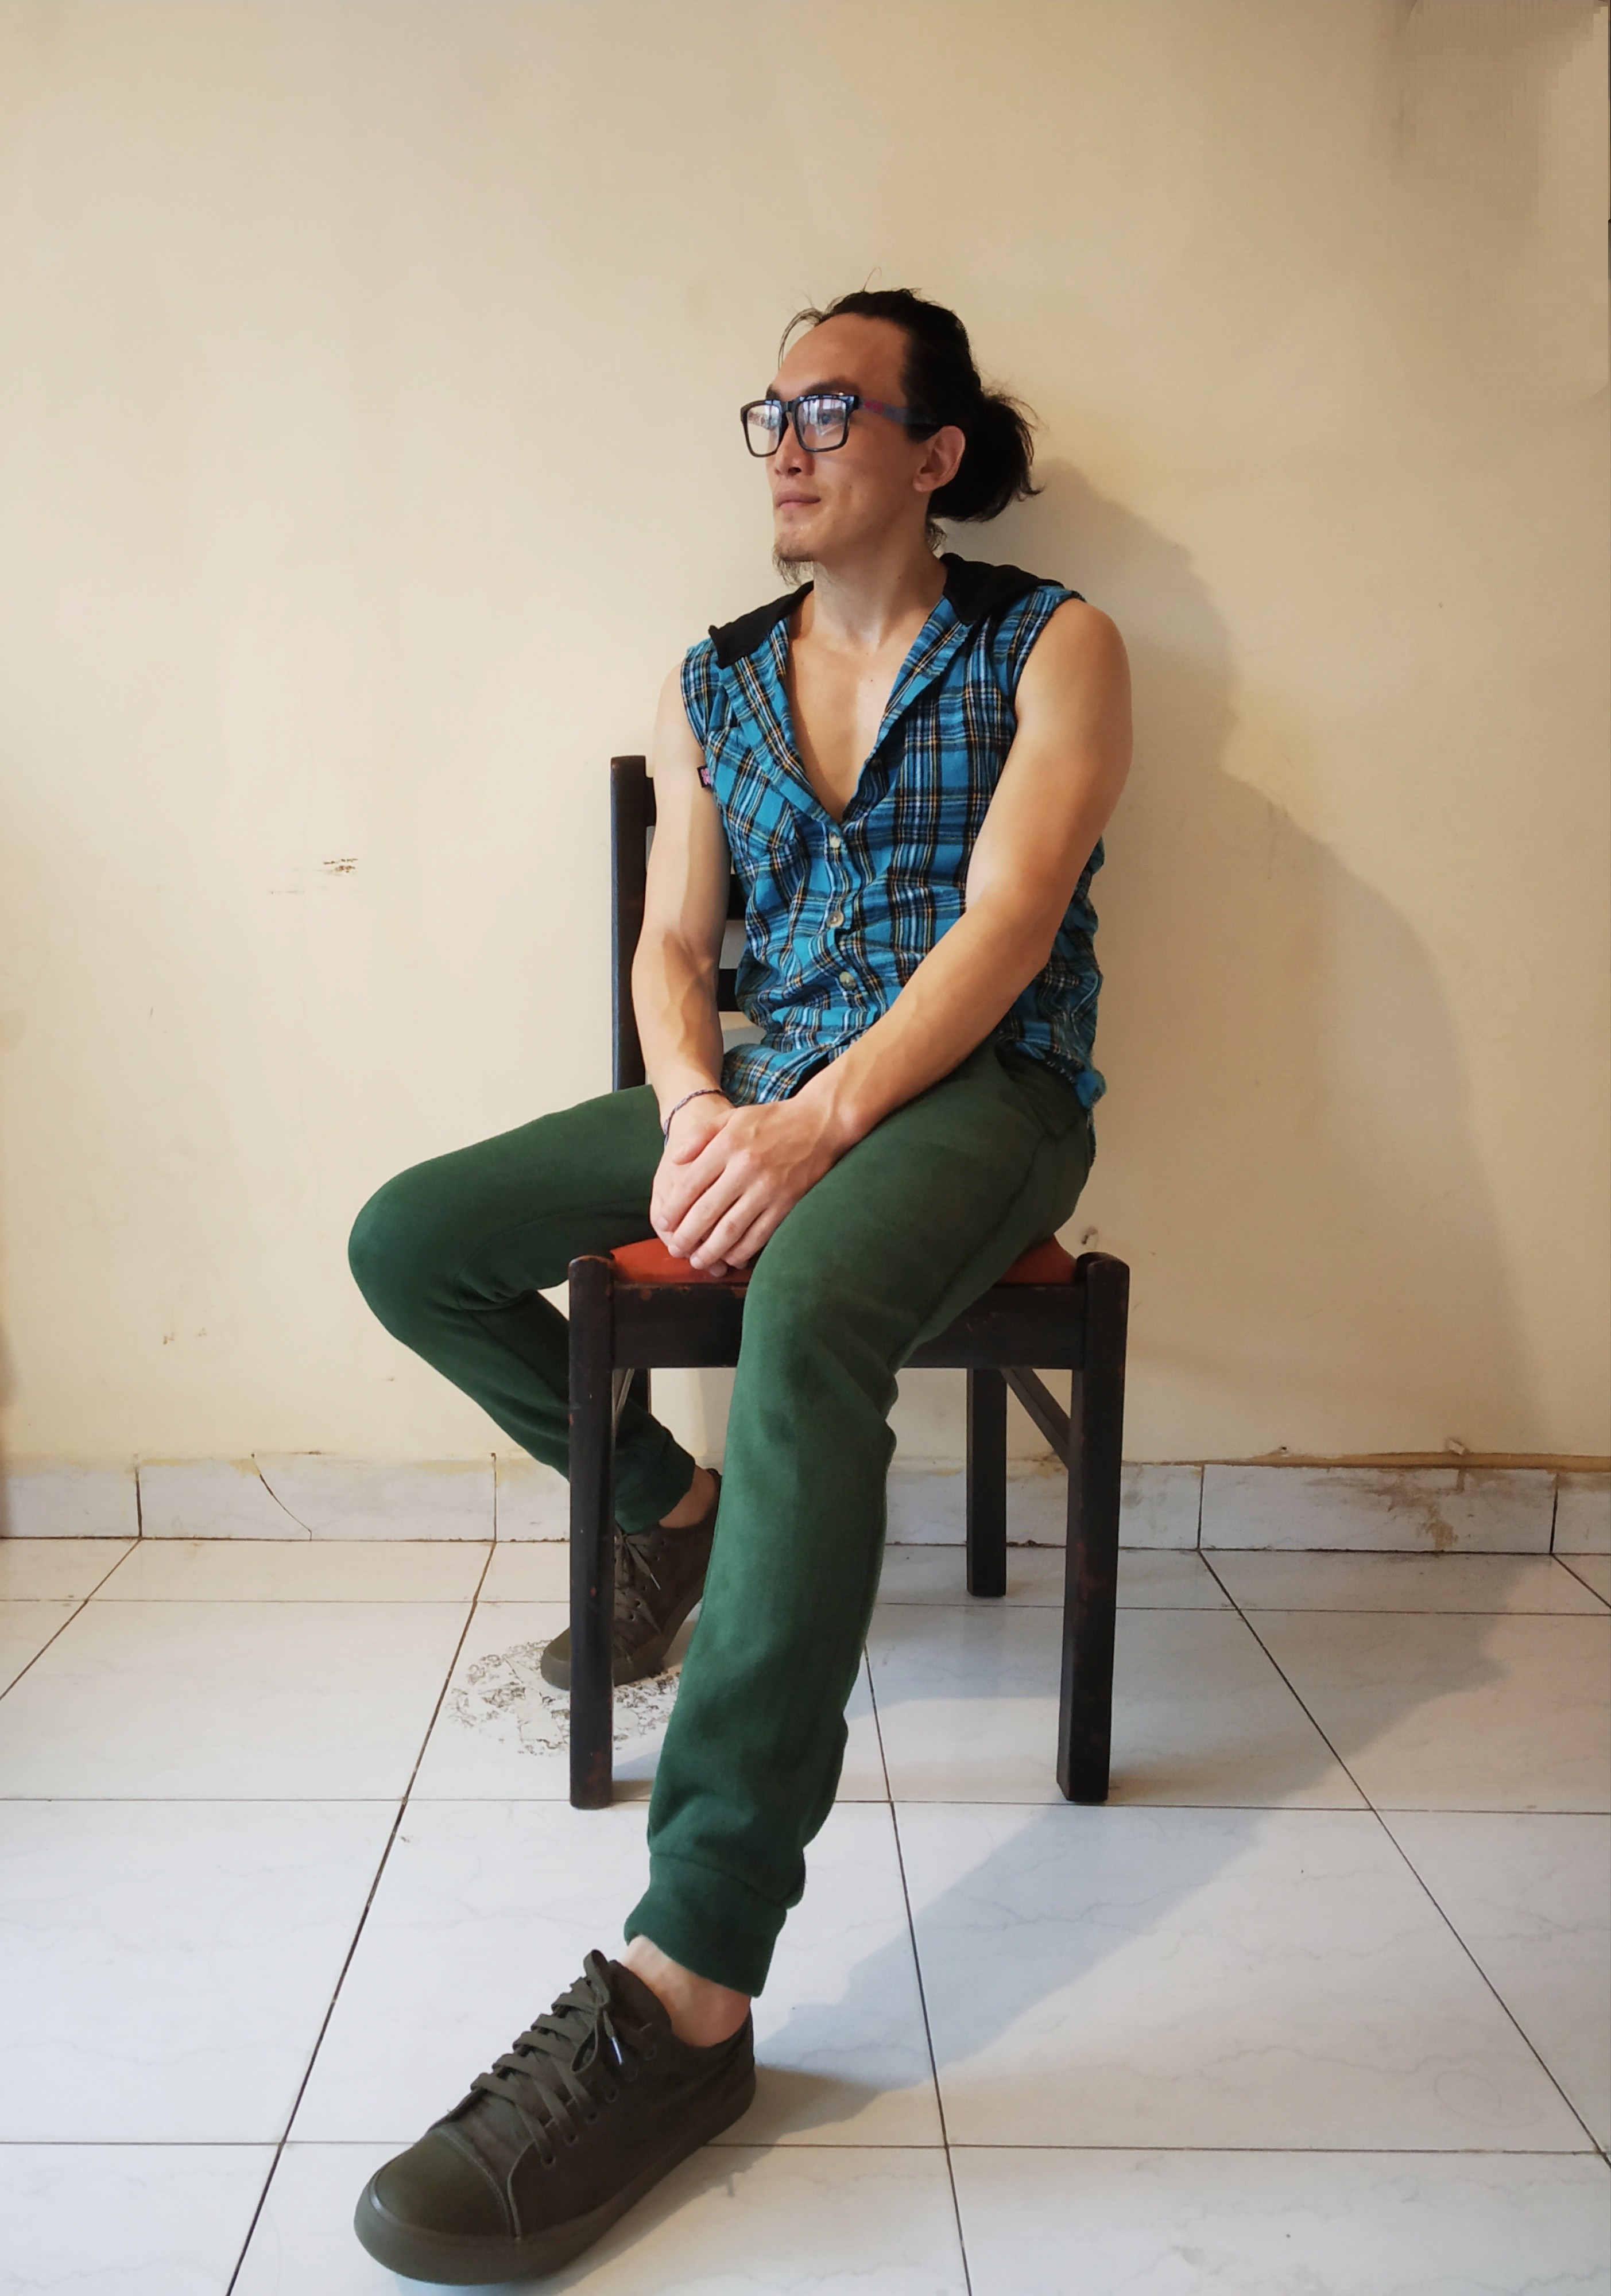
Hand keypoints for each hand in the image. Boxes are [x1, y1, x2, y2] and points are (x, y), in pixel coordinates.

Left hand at [652, 1094, 842, 1273]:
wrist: (819, 1123)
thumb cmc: (771, 1121)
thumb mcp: (731, 1118)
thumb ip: (700, 1136)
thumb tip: (675, 1160)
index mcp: (728, 1146)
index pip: (691, 1184)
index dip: (674, 1208)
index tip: (665, 1224)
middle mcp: (746, 1168)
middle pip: (707, 1211)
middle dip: (687, 1235)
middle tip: (676, 1249)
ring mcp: (768, 1188)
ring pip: (731, 1228)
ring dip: (711, 1250)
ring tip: (698, 1261)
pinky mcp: (787, 1203)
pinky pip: (760, 1234)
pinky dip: (743, 1250)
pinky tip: (731, 1258)